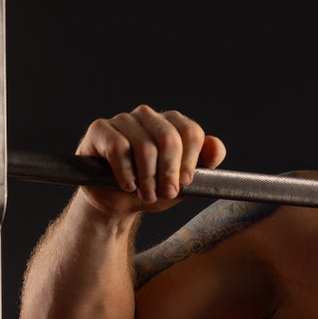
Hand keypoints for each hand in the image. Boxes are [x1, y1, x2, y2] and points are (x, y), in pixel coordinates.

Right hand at [75, 104, 226, 216]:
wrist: (116, 202)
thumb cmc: (153, 189)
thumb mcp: (183, 184)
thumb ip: (204, 166)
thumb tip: (217, 145)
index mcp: (172, 124)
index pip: (191, 132)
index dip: (190, 161)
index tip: (185, 183)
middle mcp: (149, 116)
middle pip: (169, 138)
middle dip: (169, 172)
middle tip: (166, 193)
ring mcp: (124, 120)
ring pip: (144, 146)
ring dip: (148, 178)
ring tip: (147, 195)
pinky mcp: (100, 129)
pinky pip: (118, 148)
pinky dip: (126, 172)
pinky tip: (128, 186)